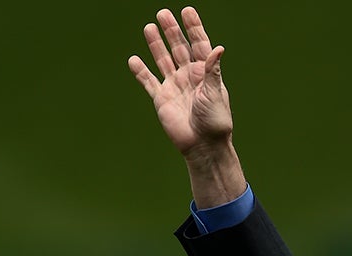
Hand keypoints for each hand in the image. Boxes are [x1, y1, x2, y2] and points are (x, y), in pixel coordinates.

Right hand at [129, 7, 231, 159]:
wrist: (202, 145)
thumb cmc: (214, 121)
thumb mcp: (215, 93)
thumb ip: (212, 70)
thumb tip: (218, 48)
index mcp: (205, 74)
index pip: (199, 45)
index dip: (194, 28)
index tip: (187, 10)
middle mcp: (189, 77)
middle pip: (179, 48)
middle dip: (172, 31)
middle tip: (163, 13)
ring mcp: (174, 86)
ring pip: (163, 60)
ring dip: (156, 44)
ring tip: (149, 27)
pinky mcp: (161, 98)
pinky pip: (148, 81)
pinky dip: (140, 71)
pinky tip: (134, 60)